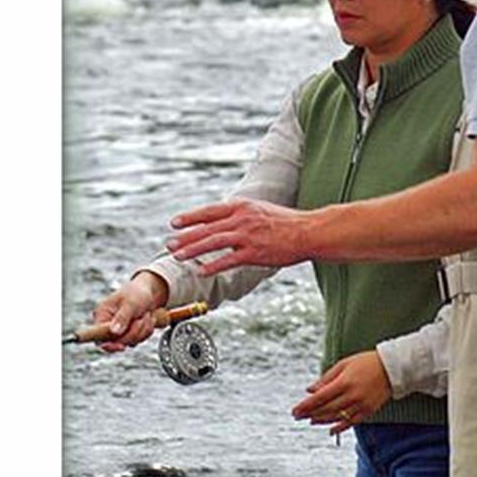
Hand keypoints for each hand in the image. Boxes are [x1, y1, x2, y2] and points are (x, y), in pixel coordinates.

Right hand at [89, 270, 168, 352]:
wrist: (149, 292)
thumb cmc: (137, 294)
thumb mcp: (131, 303)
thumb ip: (122, 317)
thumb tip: (114, 332)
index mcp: (102, 314)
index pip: (98, 336)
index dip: (108, 345)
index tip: (122, 347)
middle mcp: (107, 324)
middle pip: (117, 342)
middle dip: (134, 332)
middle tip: (142, 317)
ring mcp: (118, 331)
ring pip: (130, 342)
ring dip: (142, 329)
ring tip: (145, 315)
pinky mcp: (128, 335)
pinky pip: (138, 341)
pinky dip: (146, 331)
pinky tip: (147, 319)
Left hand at [166, 199, 315, 274]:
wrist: (308, 232)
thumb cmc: (285, 222)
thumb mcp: (259, 209)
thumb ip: (239, 214)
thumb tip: (221, 220)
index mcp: (242, 206)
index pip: (209, 211)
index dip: (190, 217)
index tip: (174, 223)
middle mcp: (242, 219)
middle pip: (206, 228)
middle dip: (185, 236)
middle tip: (169, 243)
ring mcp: (247, 236)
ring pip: (213, 242)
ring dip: (193, 250)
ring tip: (178, 256)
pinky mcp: (254, 253)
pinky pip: (228, 260)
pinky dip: (213, 266)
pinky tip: (201, 271)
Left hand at [292, 350, 392, 435]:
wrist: (391, 368)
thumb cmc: (365, 362)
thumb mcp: (344, 364)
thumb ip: (326, 378)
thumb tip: (310, 390)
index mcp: (345, 382)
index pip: (320, 397)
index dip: (306, 406)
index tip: (295, 410)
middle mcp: (352, 395)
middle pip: (326, 409)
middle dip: (310, 414)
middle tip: (298, 416)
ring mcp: (361, 405)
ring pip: (337, 417)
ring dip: (322, 420)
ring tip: (311, 421)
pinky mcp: (368, 411)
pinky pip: (351, 422)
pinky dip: (340, 427)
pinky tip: (330, 430)